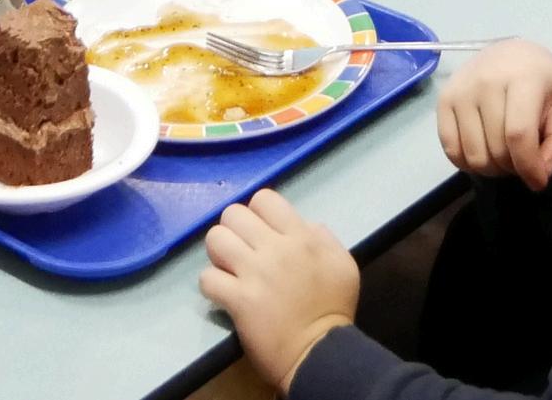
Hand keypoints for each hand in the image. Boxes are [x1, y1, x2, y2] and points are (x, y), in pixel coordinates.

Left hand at [198, 190, 359, 389]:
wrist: (320, 353)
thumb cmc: (333, 310)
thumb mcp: (343, 265)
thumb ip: (324, 238)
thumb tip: (304, 225)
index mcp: (301, 237)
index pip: (264, 198)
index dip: (257, 213)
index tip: (260, 232)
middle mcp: (276, 249)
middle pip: (233, 214)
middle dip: (233, 230)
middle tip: (241, 251)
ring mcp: (255, 274)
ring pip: (215, 239)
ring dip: (219, 254)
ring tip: (229, 269)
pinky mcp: (238, 300)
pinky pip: (208, 278)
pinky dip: (212, 285)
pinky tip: (225, 293)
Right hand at [435, 39, 551, 189]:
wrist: (510, 54)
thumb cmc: (542, 84)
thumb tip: (541, 172)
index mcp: (523, 77)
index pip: (519, 134)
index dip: (529, 166)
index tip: (538, 182)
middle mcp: (486, 80)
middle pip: (497, 149)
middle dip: (513, 167)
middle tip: (522, 158)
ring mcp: (461, 90)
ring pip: (474, 155)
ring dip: (492, 168)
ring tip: (504, 154)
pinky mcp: (444, 100)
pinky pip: (451, 150)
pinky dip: (467, 163)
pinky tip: (483, 151)